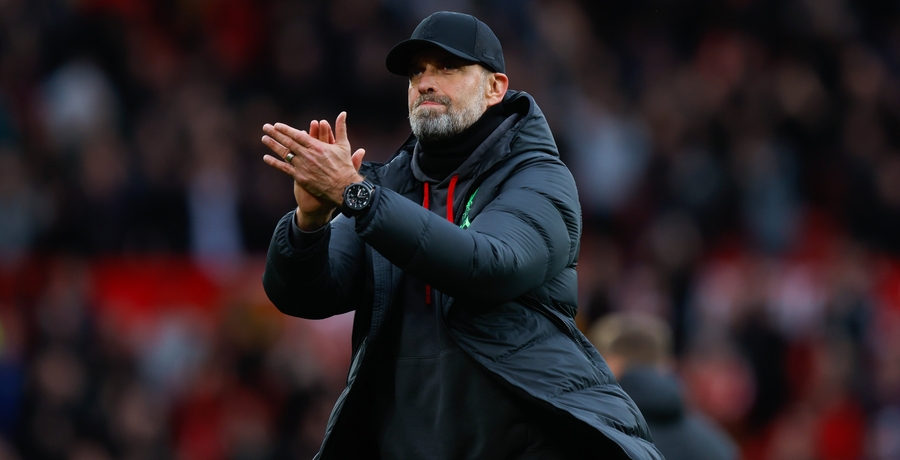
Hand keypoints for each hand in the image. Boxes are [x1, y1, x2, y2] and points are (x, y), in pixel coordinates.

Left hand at [261, 112, 365, 229]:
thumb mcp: (344, 145)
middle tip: (266, 127)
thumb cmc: (345, 166)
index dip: (286, 129)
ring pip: (284, 153)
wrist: (343, 188)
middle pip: (288, 142)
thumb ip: (341, 128)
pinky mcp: (300, 177)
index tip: (277, 125)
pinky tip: (266, 158)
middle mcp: (307, 155)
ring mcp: (302, 166)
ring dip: (273, 145)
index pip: (297, 135)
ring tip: (264, 138)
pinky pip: (284, 168)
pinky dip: (274, 163)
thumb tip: (343, 113)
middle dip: (275, 134)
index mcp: (317, 146)